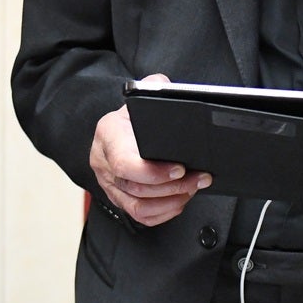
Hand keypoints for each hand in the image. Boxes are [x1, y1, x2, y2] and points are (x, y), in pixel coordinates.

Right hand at [88, 74, 209, 225]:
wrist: (117, 129)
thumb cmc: (133, 115)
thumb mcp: (142, 96)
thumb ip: (154, 87)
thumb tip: (168, 89)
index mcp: (108, 134)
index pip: (125, 163)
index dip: (154, 172)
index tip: (180, 168)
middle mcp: (104, 162)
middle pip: (137, 188)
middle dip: (174, 186)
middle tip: (199, 178)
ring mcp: (109, 183)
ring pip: (139, 206)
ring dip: (172, 201)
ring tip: (193, 188)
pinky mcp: (119, 198)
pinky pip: (140, 215)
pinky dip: (164, 212)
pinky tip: (181, 200)